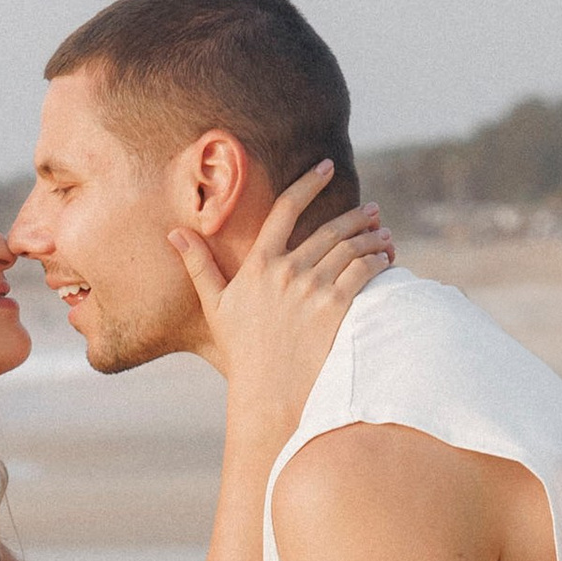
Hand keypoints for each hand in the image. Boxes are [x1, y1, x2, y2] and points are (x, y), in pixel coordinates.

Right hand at [174, 160, 393, 427]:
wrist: (269, 393)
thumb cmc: (242, 352)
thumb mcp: (215, 306)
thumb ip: (198, 266)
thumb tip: (174, 234)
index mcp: (260, 264)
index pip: (286, 208)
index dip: (308, 183)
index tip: (326, 167)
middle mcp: (288, 270)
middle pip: (331, 228)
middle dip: (357, 216)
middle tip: (373, 211)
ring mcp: (313, 288)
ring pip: (352, 248)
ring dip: (373, 238)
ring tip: (385, 235)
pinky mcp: (336, 307)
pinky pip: (364, 272)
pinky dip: (379, 261)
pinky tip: (388, 260)